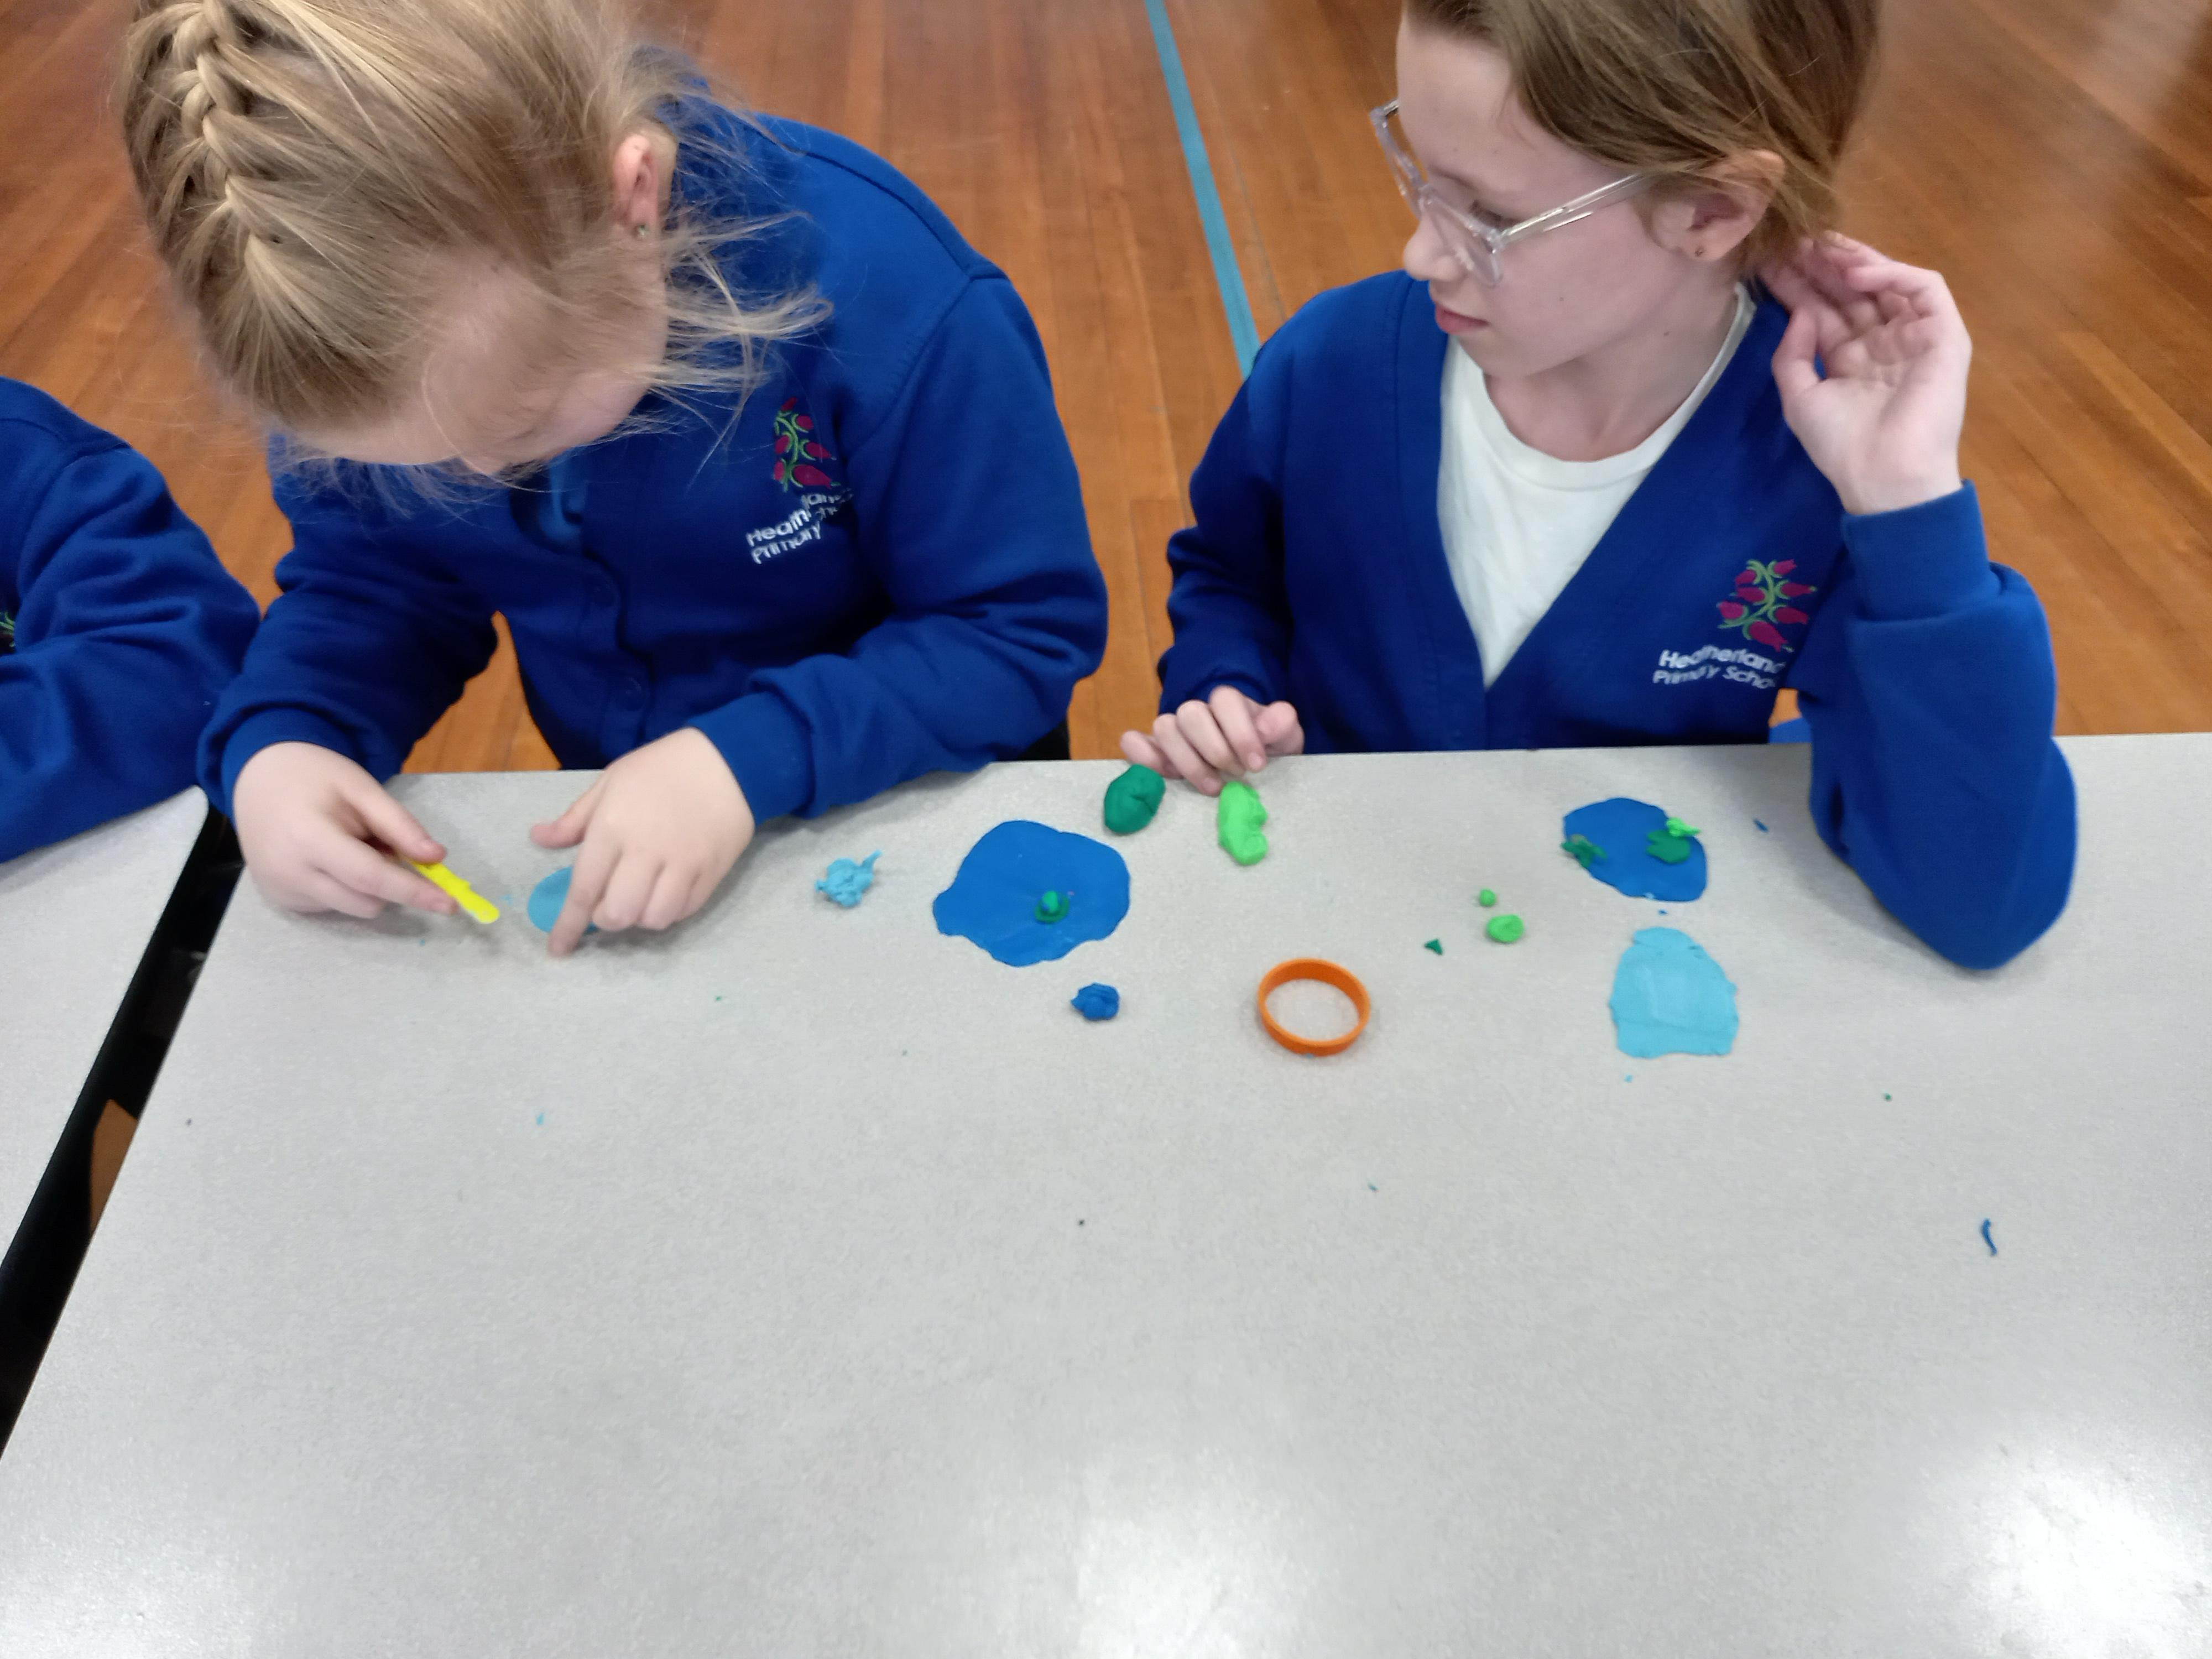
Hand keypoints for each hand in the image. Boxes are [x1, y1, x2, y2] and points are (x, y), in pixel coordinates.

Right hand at [231, 742, 457, 918]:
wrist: (257, 778)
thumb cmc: (314, 777)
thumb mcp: (362, 788)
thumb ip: (399, 824)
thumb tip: (437, 858)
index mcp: (309, 838)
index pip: (371, 878)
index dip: (413, 892)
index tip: (449, 904)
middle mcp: (289, 873)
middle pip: (367, 900)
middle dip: (390, 881)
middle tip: (379, 841)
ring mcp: (281, 890)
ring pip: (353, 907)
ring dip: (368, 886)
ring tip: (351, 845)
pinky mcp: (279, 899)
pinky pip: (332, 906)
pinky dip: (345, 888)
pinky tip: (329, 858)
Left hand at [531, 727, 754, 956]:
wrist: (729, 760)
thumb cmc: (661, 767)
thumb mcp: (610, 782)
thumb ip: (575, 819)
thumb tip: (539, 839)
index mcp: (613, 828)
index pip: (584, 889)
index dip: (568, 925)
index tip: (558, 949)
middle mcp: (645, 852)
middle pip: (619, 914)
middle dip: (605, 920)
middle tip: (607, 905)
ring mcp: (682, 865)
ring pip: (654, 919)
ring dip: (639, 918)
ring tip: (638, 899)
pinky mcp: (711, 872)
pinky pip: (685, 910)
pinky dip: (669, 911)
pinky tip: (666, 894)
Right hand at [1120, 685, 1302, 795]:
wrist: (1251, 767)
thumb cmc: (1267, 749)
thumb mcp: (1286, 737)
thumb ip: (1281, 725)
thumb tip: (1266, 726)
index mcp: (1228, 703)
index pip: (1225, 699)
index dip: (1240, 732)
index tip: (1256, 765)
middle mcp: (1198, 712)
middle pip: (1190, 713)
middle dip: (1214, 749)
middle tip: (1235, 775)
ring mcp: (1173, 731)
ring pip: (1164, 727)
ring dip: (1186, 760)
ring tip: (1212, 787)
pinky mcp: (1154, 751)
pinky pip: (1133, 742)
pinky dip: (1142, 757)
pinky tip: (1164, 776)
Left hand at [1765, 234, 1968, 515]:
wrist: (1885, 477)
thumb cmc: (1843, 446)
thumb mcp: (1800, 398)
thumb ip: (1792, 354)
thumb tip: (1799, 312)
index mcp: (1850, 357)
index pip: (1823, 308)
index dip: (1798, 283)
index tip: (1768, 260)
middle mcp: (1882, 341)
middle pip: (1851, 290)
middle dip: (1821, 263)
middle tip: (1792, 238)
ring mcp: (1914, 335)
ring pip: (1886, 282)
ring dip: (1853, 260)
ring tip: (1818, 245)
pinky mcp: (1944, 334)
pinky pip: (1924, 289)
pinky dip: (1892, 274)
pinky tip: (1856, 272)